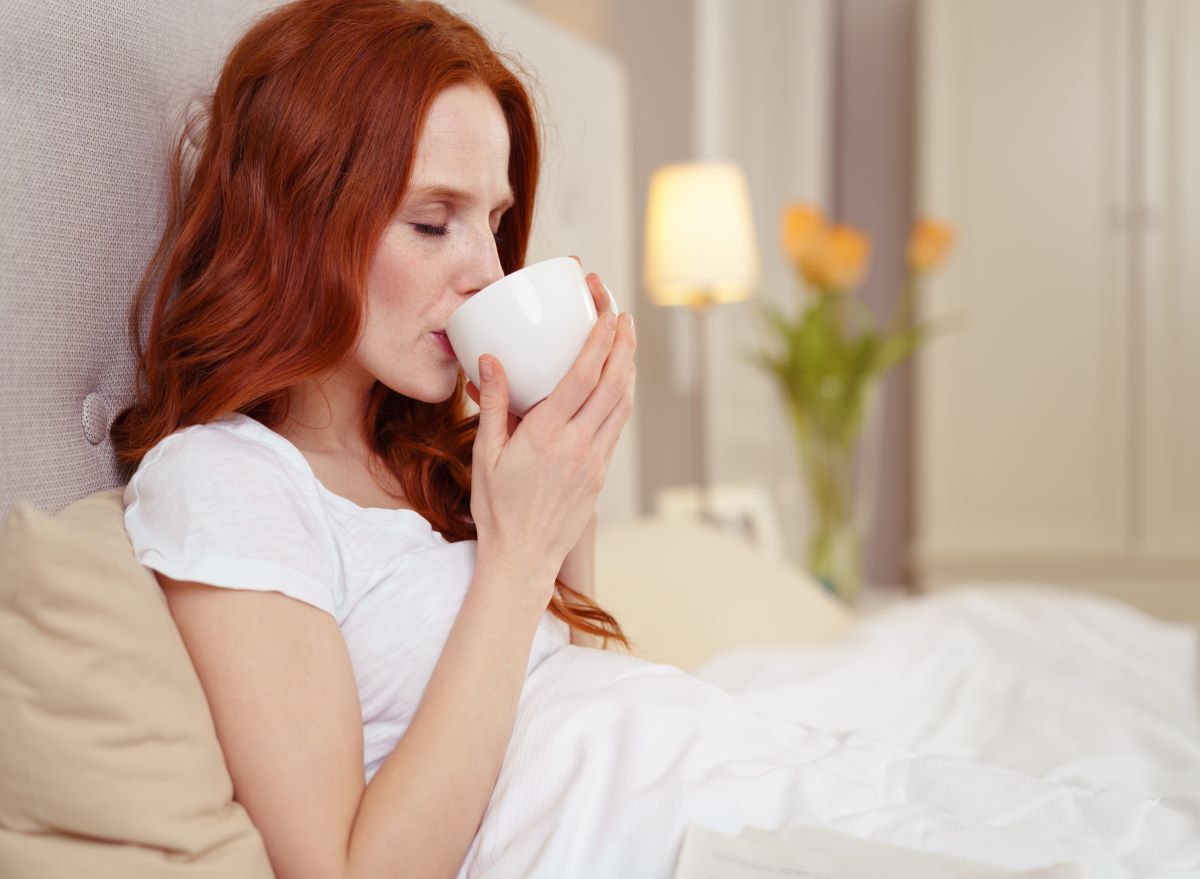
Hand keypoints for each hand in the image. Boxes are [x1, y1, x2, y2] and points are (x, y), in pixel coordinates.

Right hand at [468, 270, 635, 609]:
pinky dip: (623, 395)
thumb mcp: (485, 454)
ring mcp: (595, 460)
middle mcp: (578, 445)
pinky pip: (618, 425)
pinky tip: (619, 380)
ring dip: (628, 366)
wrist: (523, 557)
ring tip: (626, 338)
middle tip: (621, 312)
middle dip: (622, 343)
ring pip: (623, 403)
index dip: (599, 340)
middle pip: (613, 383)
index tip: (607, 311)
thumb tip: (491, 360)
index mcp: (546, 436)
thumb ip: (493, 405)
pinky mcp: (601, 473)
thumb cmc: (497, 508)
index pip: (583, 377)